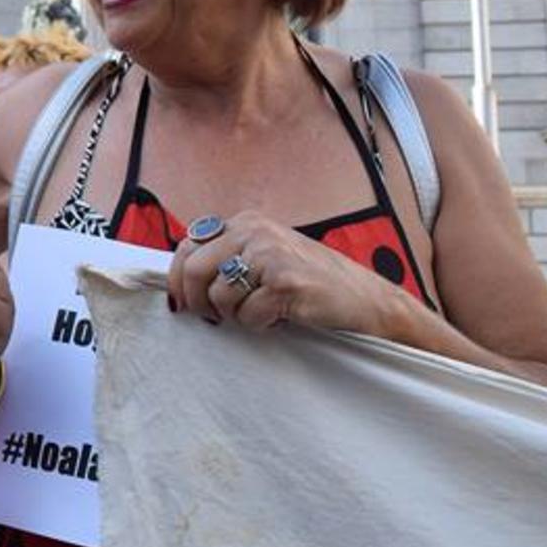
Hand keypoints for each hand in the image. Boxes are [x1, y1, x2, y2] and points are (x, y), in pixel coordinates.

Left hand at [168, 210, 403, 334]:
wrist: (369, 302)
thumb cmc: (313, 285)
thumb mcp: (265, 258)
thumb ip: (228, 259)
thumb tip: (178, 284)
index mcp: (246, 222)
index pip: (186, 245)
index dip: (177, 279)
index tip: (181, 303)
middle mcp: (254, 231)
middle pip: (193, 271)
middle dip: (198, 303)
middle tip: (216, 318)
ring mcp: (271, 254)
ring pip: (219, 297)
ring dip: (236, 316)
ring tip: (263, 312)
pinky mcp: (285, 282)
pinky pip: (248, 315)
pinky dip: (260, 325)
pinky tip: (282, 317)